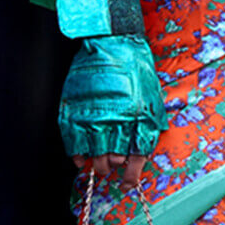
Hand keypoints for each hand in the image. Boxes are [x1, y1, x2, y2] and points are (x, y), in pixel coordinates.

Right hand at [59, 35, 167, 190]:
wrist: (111, 41)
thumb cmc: (136, 71)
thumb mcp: (152, 102)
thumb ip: (147, 130)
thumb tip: (139, 156)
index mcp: (137, 122)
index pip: (134, 161)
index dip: (131, 177)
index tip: (129, 183)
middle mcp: (114, 123)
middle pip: (111, 162)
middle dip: (113, 167)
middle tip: (112, 163)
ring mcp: (91, 117)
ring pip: (92, 156)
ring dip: (96, 163)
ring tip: (98, 161)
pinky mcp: (73, 110)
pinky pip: (72, 142)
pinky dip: (76, 154)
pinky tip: (80, 157)